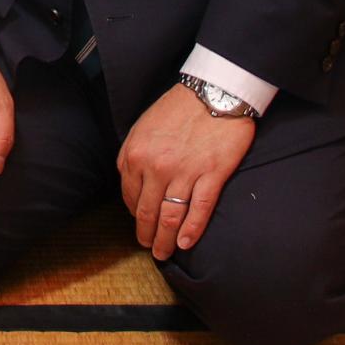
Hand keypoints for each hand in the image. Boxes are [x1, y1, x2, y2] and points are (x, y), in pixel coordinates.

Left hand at [116, 82, 255, 259]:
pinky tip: (185, 244)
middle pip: (148, 212)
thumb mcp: (142, 126)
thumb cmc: (178, 107)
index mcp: (136, 154)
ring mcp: (185, 173)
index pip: (130, 196)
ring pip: (170, 217)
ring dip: (165, 240)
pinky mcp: (212, 175)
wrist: (215, 91)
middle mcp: (157, 166)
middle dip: (147, 235)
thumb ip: (132, 155)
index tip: (140, 224)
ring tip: (164, 253)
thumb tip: (130, 185)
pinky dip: (191, 231)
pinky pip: (199, 210)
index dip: (134, 215)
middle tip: (149, 248)